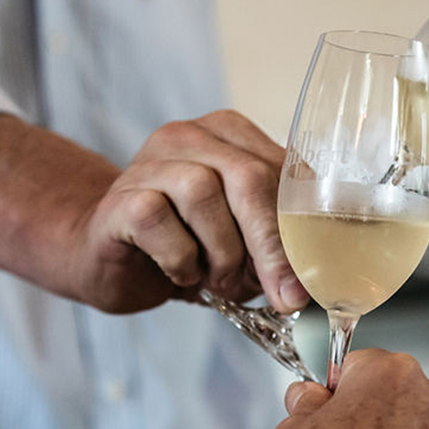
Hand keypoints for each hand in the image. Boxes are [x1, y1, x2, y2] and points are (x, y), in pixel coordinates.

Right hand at [71, 110, 308, 313]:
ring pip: (203, 193)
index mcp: (231, 134)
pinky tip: (180, 271)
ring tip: (217, 279)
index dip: (302, 227)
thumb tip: (315, 279)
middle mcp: (190, 136)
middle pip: (248, 177)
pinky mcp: (121, 196)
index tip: (311, 278)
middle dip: (271, 243)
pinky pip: (157, 219)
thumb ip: (281, 240)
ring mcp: (151, 161)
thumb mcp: (247, 241)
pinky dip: (178, 257)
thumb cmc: (189, 245)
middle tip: (282, 293)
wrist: (112, 258)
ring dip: (221, 252)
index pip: (282, 171)